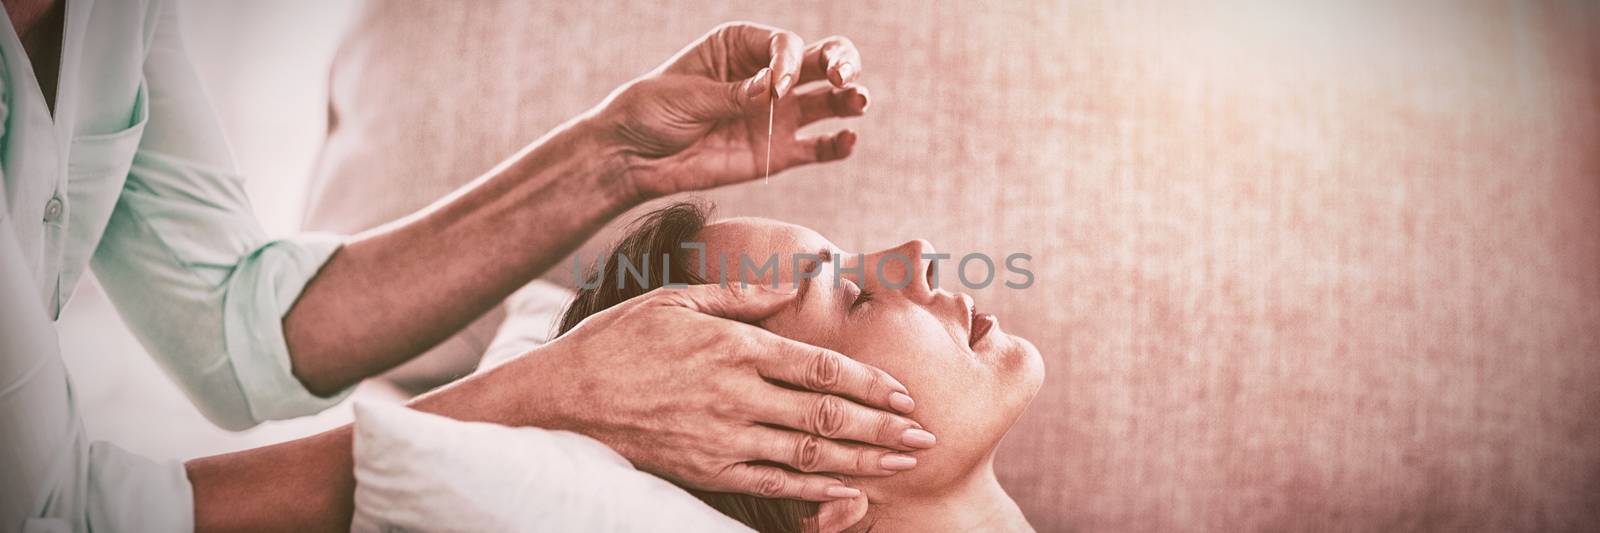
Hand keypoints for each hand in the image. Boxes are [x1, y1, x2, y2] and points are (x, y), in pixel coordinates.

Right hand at [503, 283, 931, 500]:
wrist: (562, 397)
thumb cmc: (619, 339)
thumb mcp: (676, 298)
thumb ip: (740, 295)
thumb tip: (793, 281)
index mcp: (734, 345)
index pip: (819, 366)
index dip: (870, 380)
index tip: (905, 390)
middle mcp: (735, 394)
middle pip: (826, 413)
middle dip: (882, 426)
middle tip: (925, 434)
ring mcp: (722, 437)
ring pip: (807, 452)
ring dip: (861, 460)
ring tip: (902, 463)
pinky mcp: (706, 469)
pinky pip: (771, 483)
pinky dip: (814, 490)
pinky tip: (848, 493)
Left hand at [585, 22, 869, 199]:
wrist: (633, 156)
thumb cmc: (652, 110)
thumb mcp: (688, 95)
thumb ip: (732, 95)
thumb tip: (770, 93)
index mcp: (741, 47)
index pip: (785, 44)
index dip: (787, 62)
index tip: (772, 88)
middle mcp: (767, 76)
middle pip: (819, 61)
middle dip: (840, 63)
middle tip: (843, 77)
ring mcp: (776, 114)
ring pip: (827, 102)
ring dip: (850, 99)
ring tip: (859, 102)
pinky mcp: (778, 152)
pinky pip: (817, 148)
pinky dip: (836, 145)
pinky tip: (849, 141)